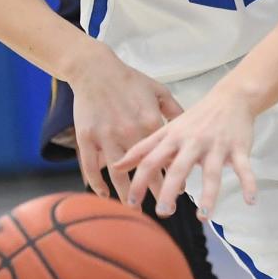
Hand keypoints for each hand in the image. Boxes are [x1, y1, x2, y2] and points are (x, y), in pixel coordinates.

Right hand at [69, 51, 183, 203]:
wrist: (96, 69)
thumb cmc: (130, 80)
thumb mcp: (159, 91)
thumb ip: (175, 112)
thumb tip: (191, 130)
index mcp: (149, 122)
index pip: (164, 156)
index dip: (173, 176)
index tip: (179, 191)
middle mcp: (128, 132)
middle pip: (144, 171)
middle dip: (154, 192)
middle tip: (162, 209)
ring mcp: (105, 137)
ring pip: (117, 174)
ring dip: (126, 194)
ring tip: (132, 208)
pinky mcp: (86, 137)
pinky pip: (91, 167)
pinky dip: (97, 184)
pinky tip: (104, 194)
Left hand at [113, 81, 256, 220]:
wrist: (231, 97)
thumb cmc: (196, 118)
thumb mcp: (167, 129)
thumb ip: (143, 148)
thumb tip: (115, 165)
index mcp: (174, 138)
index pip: (151, 160)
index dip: (140, 181)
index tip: (131, 204)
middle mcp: (193, 141)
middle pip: (179, 167)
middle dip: (169, 190)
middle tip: (163, 212)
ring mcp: (216, 145)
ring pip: (212, 172)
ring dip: (208, 194)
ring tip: (203, 216)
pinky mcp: (238, 147)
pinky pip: (244, 167)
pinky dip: (249, 183)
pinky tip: (251, 201)